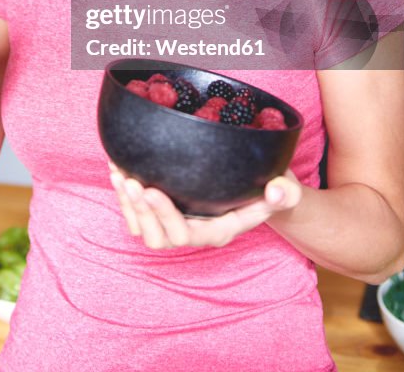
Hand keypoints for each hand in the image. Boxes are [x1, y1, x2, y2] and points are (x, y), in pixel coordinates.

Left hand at [108, 163, 302, 248]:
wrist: (262, 189)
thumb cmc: (273, 189)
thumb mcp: (286, 189)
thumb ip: (285, 192)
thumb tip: (275, 192)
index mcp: (220, 231)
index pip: (189, 234)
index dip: (166, 216)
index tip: (152, 188)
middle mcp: (196, 232)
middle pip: (160, 237)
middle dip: (142, 211)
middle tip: (130, 180)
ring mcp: (179, 223)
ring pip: (143, 228)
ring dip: (127, 204)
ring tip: (118, 173)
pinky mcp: (166, 211)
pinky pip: (138, 213)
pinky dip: (123, 193)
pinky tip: (116, 166)